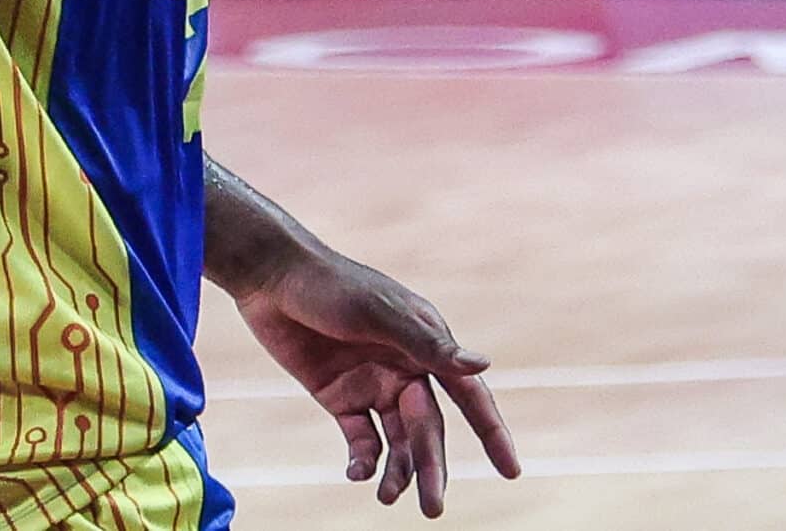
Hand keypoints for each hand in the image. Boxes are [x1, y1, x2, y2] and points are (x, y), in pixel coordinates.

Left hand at [235, 247, 520, 515]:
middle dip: (432, 469)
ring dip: (397, 471)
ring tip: (385, 497)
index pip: (469, 396)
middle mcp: (406, 369)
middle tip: (433, 509)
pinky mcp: (340, 396)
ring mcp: (373, 384)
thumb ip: (430, 345)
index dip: (492, 432)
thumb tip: (484, 365)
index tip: (512, 471)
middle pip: (428, 430)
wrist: (273, 279)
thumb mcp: (381, 315)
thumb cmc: (334, 287)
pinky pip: (361, 438)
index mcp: (427, 345)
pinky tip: (358, 473)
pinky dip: (364, 460)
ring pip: (397, 441)